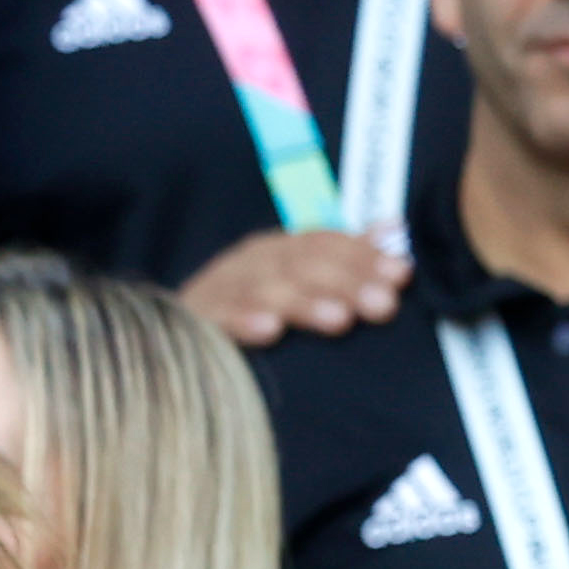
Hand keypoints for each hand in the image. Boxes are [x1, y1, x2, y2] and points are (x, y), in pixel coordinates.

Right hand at [181, 226, 410, 346]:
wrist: (168, 342)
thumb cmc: (245, 313)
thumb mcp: (298, 282)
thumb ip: (343, 259)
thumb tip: (392, 227)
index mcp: (277, 249)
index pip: (325, 242)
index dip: (364, 256)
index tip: (401, 276)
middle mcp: (250, 261)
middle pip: (304, 264)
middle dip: (347, 282)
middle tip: (383, 306)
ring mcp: (220, 288)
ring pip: (269, 288)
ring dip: (306, 302)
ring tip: (340, 321)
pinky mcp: (193, 319)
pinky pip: (220, 317)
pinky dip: (244, 320)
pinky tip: (270, 330)